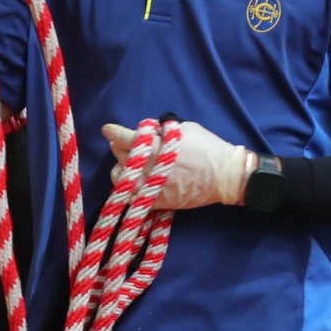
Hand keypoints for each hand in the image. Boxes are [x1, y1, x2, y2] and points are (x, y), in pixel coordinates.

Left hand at [102, 120, 249, 209]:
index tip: (107, 130)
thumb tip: (151, 132)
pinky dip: (130, 189)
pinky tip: (136, 182)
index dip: (113, 132)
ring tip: (130, 166)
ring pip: (120, 179)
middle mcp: (147, 167)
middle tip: (127, 145)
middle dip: (121, 147)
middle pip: (120, 156)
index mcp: (154, 146)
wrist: (224, 176)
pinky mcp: (156, 201)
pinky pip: (132, 197)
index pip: (124, 138)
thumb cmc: (206, 147)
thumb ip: (162, 130)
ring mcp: (150, 187)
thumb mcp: (184, 129)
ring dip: (122, 169)